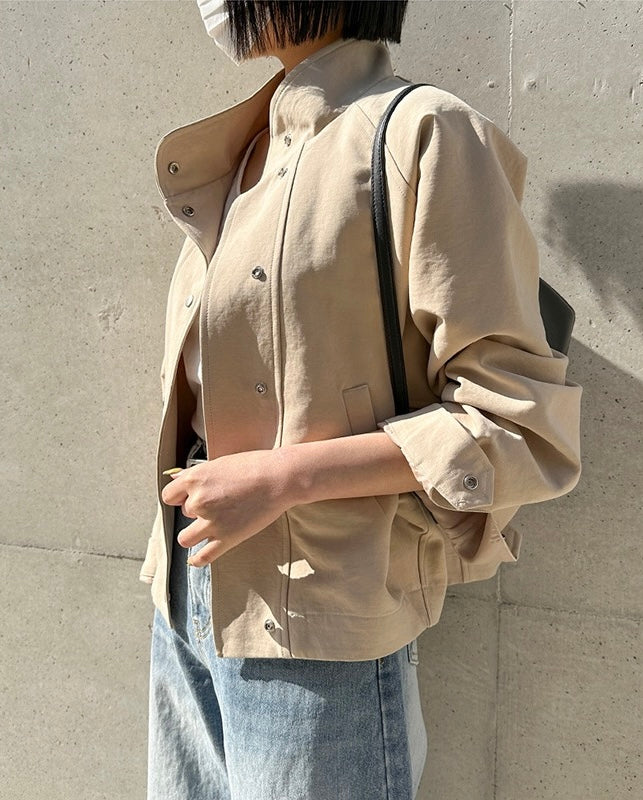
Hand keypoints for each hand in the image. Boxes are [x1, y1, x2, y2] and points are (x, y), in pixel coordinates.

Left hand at [160, 448, 293, 566]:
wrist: (279, 478)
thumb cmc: (254, 465)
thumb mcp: (220, 463)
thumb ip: (195, 474)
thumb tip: (175, 478)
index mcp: (195, 479)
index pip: (169, 495)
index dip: (180, 496)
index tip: (190, 497)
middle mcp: (199, 501)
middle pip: (185, 514)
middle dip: (198, 510)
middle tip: (220, 504)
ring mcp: (212, 521)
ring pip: (186, 538)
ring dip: (194, 533)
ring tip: (208, 527)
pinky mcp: (227, 538)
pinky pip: (203, 556)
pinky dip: (196, 560)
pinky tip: (195, 558)